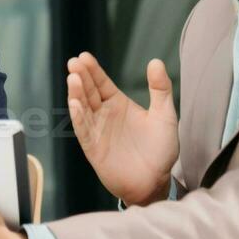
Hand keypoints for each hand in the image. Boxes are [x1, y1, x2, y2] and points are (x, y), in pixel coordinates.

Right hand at [67, 52, 177, 203]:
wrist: (156, 182)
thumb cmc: (160, 150)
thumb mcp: (165, 115)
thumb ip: (160, 89)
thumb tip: (156, 61)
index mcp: (118, 104)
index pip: (101, 83)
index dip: (93, 70)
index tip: (84, 56)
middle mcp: (104, 115)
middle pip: (89, 92)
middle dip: (81, 77)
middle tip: (74, 62)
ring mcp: (97, 131)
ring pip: (82, 109)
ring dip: (76, 93)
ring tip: (73, 78)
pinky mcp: (93, 148)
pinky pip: (84, 131)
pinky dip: (78, 118)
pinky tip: (75, 104)